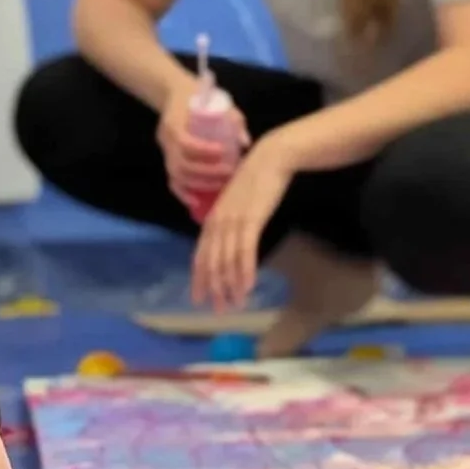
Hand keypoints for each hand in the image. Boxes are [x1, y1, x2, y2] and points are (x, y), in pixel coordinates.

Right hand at [157, 81, 249, 208]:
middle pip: (181, 164)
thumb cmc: (201, 97)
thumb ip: (233, 120)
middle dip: (206, 172)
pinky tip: (196, 201)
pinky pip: (171, 182)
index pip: (184, 142)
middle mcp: (166, 140)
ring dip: (199, 184)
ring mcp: (165, 152)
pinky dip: (183, 194)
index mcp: (174, 123)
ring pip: (176, 176)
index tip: (223, 152)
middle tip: (228, 173)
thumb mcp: (219, 102)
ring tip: (220, 184)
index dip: (203, 151)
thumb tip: (244, 142)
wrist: (176, 94)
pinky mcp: (167, 161)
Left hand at [191, 135, 293, 310]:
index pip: (200, 254)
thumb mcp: (237, 202)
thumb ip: (230, 220)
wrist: (271, 158)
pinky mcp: (251, 220)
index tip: (198, 298)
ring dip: (230, 286)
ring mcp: (233, 221)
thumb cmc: (256, 179)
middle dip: (213, 289)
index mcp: (212, 218)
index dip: (198, 278)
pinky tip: (247, 287)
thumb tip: (229, 240)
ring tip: (235, 305)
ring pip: (226, 261)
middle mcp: (218, 222)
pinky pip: (245, 252)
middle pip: (211, 262)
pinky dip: (244, 272)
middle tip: (218, 310)